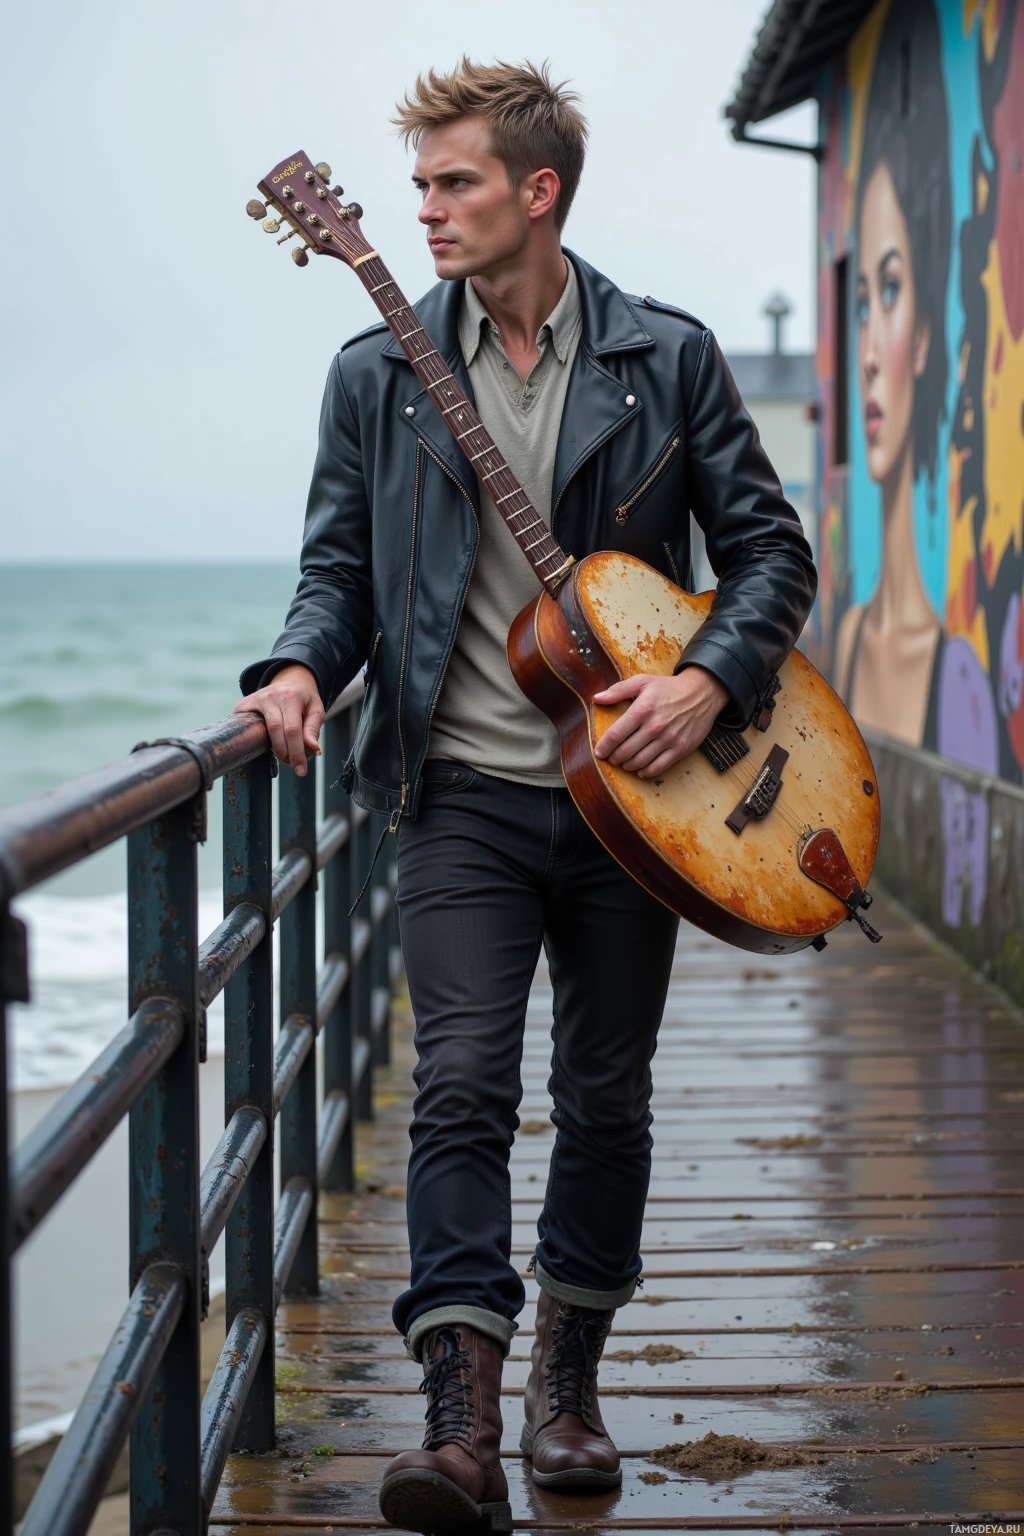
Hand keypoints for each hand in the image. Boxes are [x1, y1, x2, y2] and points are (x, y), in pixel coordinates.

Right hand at [234, 664, 324, 776]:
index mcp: (291, 696)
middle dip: (285, 753)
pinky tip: (264, 746)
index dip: (296, 752)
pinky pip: (247, 727)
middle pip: (275, 731)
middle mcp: (271, 696)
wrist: (289, 679)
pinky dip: (256, 740)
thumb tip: (314, 749)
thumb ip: (313, 728)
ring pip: (262, 731)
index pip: (292, 729)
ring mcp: (255, 699)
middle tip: (293, 764)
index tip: (301, 770)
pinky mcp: (244, 704)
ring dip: (273, 749)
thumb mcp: (316, 709)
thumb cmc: (304, 698)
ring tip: (284, 756)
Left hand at [592, 667, 730, 777]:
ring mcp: (668, 739)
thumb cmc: (669, 688)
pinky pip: (658, 767)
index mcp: (643, 709)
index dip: (604, 746)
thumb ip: (618, 690)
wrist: (702, 693)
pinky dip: (645, 772)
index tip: (599, 752)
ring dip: (627, 766)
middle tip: (612, 758)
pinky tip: (640, 769)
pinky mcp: (680, 749)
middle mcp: (655, 726)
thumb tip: (597, 699)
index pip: (616, 734)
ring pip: (640, 762)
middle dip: (614, 758)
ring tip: (624, 762)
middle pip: (625, 751)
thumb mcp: (643, 681)